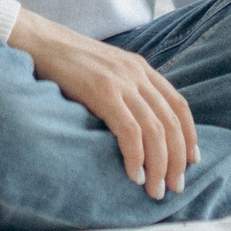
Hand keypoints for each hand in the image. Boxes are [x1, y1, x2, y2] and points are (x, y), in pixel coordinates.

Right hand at [7, 9, 196, 197]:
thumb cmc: (68, 62)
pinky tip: (133, 174)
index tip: (191, 161)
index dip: (190, 136)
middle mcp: (137, 74)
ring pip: (155, 131)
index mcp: (142, 68)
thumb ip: (127, 90)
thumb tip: (141, 126)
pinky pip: (130, 131)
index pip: (179, 106)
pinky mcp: (102, 92)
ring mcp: (121, 82)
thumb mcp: (108, 71)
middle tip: (174, 187)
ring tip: (154, 190)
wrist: (40, 41)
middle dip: (177, 160)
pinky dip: (136, 157)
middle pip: (172, 123)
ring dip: (159, 166)